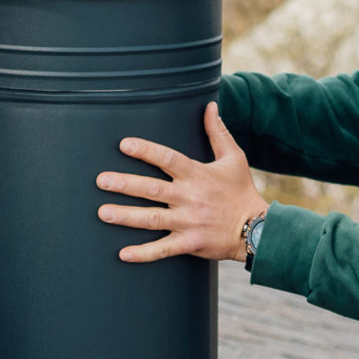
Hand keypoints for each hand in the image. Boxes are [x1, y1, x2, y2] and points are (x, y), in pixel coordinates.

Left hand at [97, 102, 267, 264]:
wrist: (256, 228)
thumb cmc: (241, 190)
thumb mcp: (234, 158)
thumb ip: (217, 132)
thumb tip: (210, 104)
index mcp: (197, 174)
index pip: (168, 159)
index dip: (146, 151)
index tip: (124, 144)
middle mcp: (190, 197)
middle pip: (152, 189)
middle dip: (125, 184)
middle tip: (101, 180)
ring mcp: (189, 222)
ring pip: (152, 219)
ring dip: (126, 216)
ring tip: (102, 212)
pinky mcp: (190, 243)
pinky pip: (164, 249)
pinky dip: (144, 253)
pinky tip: (122, 254)